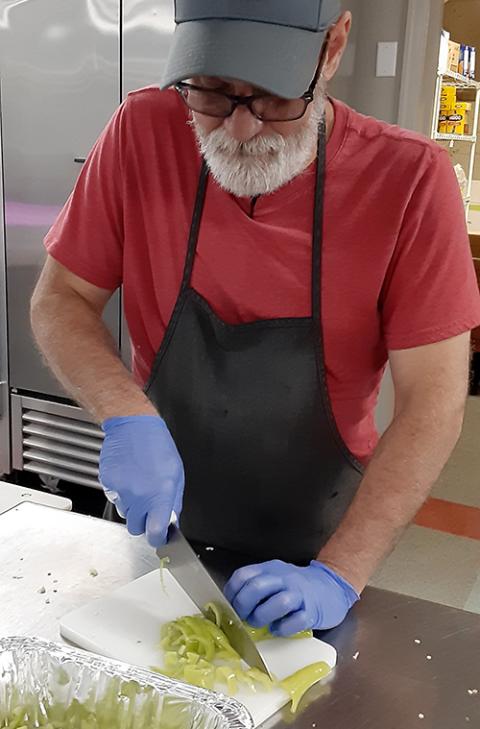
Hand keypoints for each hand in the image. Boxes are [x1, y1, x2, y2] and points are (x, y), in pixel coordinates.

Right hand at [99, 416, 183, 546]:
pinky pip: (114, 498)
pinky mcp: (108, 484)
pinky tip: (128, 476)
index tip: (160, 538)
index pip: (155, 532)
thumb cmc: (158, 447)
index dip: (158, 539)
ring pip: (124, 513)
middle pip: (136, 528)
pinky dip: (121, 492)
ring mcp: (121, 491)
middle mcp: (139, 497)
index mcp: (160, 495)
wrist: (133, 427)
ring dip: (132, 506)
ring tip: (138, 484)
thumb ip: (173, 502)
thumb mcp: (176, 474)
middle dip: (143, 522)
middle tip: (148, 506)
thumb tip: (172, 521)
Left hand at [224, 559, 358, 635]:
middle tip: (243, 617)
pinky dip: (283, 628)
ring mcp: (299, 594)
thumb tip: (231, 606)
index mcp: (270, 569)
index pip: (244, 575)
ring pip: (279, 602)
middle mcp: (284, 579)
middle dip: (244, 606)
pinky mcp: (312, 612)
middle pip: (257, 587)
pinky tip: (278, 629)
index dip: (232, 593)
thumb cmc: (297, 588)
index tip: (230, 606)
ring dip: (263, 616)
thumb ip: (256, 588)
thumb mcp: (275, 579)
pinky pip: (296, 620)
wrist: (331, 587)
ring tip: (261, 624)